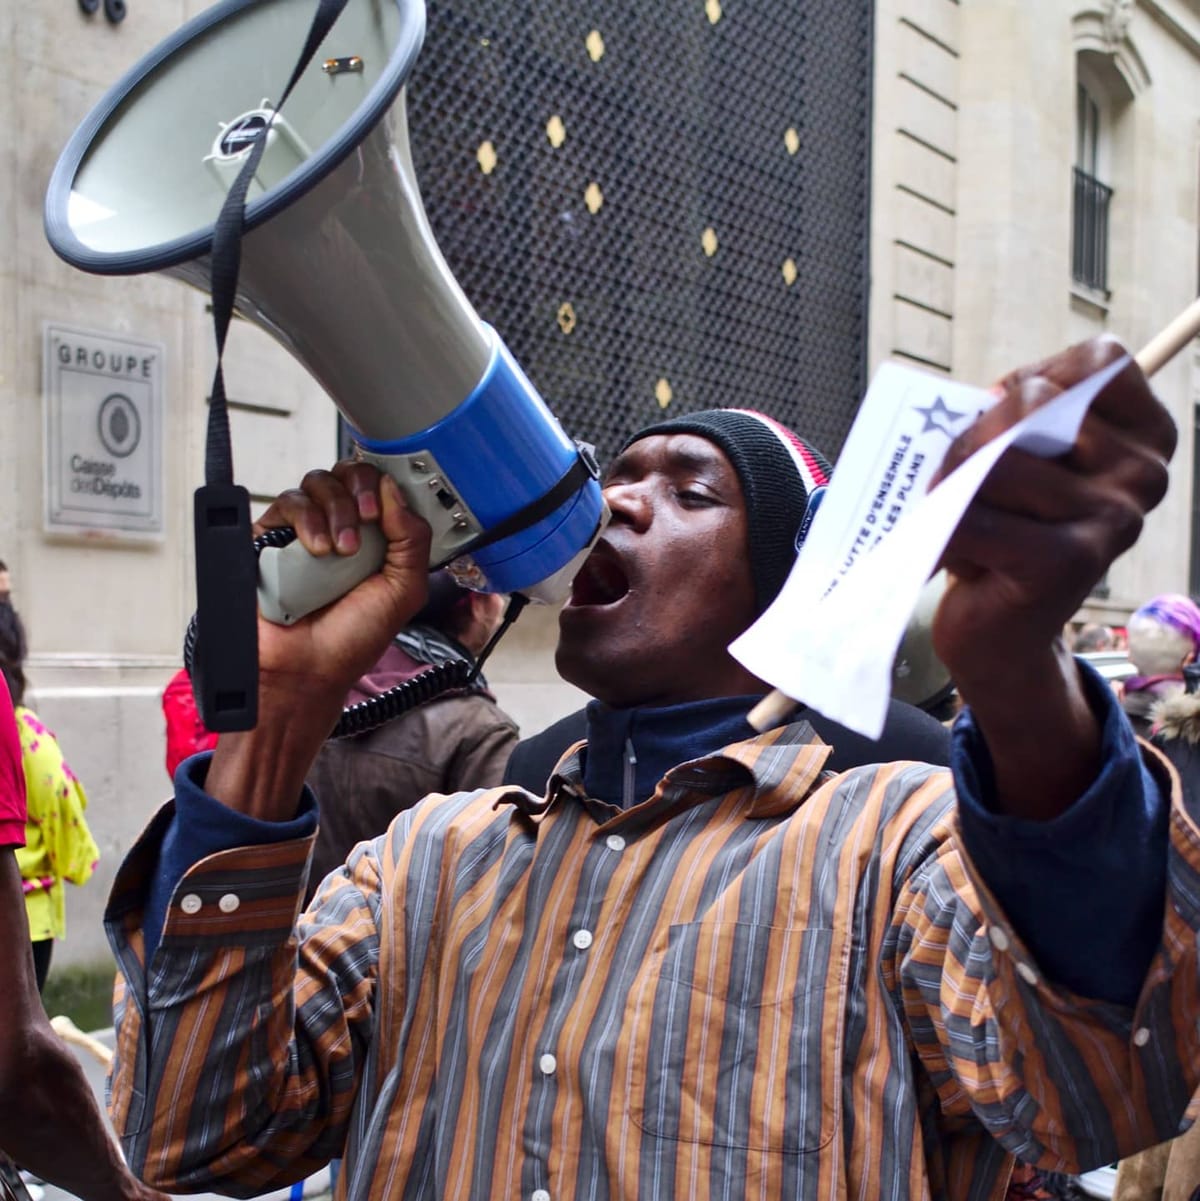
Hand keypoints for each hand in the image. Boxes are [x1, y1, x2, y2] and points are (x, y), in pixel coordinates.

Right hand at [206, 462, 431, 818]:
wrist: (305, 670)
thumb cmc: (351, 640)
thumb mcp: (404, 591)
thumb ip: (413, 539)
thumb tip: (395, 490)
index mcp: (378, 539)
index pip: (384, 488)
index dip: (389, 485)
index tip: (391, 504)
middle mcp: (343, 529)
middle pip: (350, 474)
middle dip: (362, 490)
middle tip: (368, 518)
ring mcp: (306, 530)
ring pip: (320, 482)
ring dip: (337, 508)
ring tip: (341, 549)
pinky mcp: (271, 535)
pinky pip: (288, 502)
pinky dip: (307, 518)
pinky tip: (317, 548)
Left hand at [929, 336, 1174, 816]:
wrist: (997, 632)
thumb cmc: (1001, 528)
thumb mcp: (1018, 456)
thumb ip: (1018, 413)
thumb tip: (993, 400)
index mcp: (1147, 439)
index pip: (1099, 361)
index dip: (1032, 378)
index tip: (1008, 423)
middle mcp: (1145, 476)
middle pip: (1032, 402)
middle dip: (975, 432)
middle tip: (961, 477)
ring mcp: (1113, 520)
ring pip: (994, 458)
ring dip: (950, 482)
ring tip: (958, 518)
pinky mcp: (1066, 562)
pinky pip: (972, 514)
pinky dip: (939, 526)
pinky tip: (950, 550)